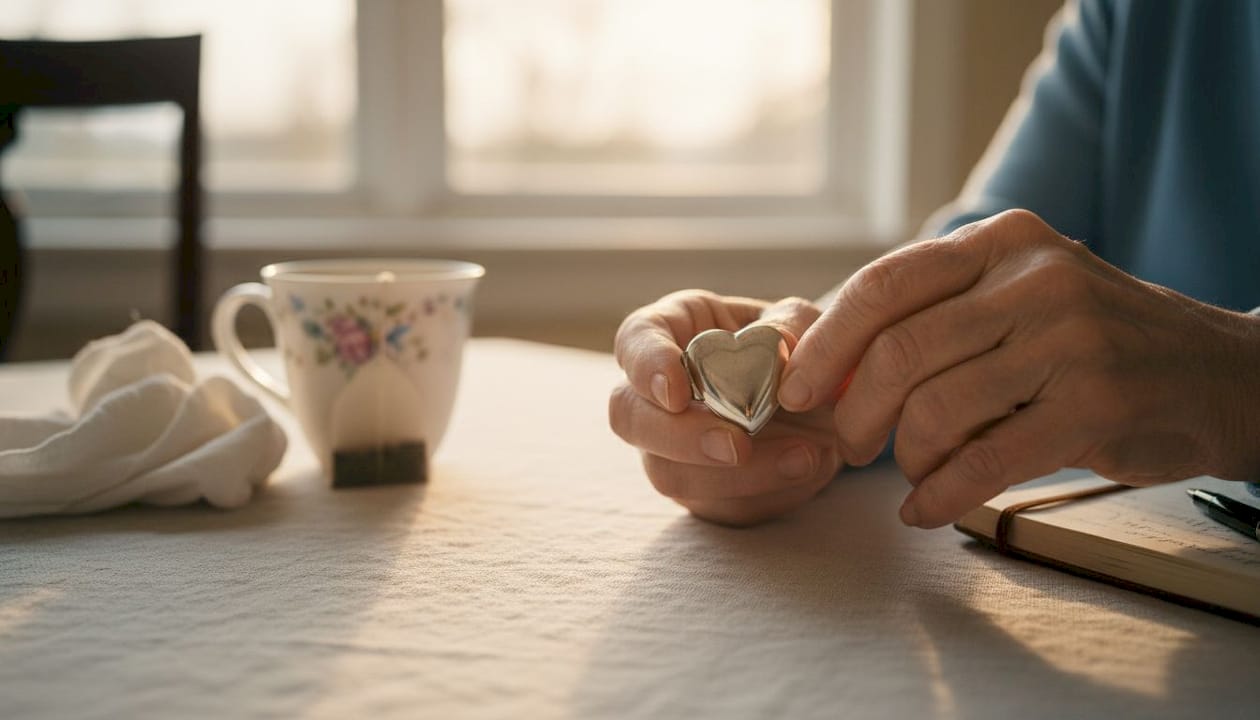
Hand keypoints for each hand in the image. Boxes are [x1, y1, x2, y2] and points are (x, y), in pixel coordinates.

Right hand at [610, 290, 841, 525]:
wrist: (818, 406)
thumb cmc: (792, 347)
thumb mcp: (799, 322)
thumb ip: (788, 326)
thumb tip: (778, 345)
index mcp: (671, 331)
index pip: (634, 341)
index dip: (646, 367)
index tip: (675, 391)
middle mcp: (654, 392)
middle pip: (629, 417)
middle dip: (681, 437)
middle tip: (737, 446)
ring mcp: (668, 446)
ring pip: (667, 473)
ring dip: (734, 476)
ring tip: (802, 457)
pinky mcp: (698, 490)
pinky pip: (715, 505)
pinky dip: (762, 493)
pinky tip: (802, 471)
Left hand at [779, 209, 1259, 527]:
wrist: (1220, 375)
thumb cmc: (1094, 343)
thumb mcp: (1019, 298)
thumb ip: (937, 317)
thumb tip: (826, 362)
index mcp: (1001, 242)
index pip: (884, 284)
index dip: (827, 343)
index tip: (795, 391)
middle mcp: (1033, 277)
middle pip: (899, 349)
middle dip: (854, 411)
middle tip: (847, 447)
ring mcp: (1069, 337)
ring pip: (935, 407)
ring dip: (904, 456)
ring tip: (910, 474)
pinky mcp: (1094, 402)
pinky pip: (985, 459)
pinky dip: (939, 494)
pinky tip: (924, 511)